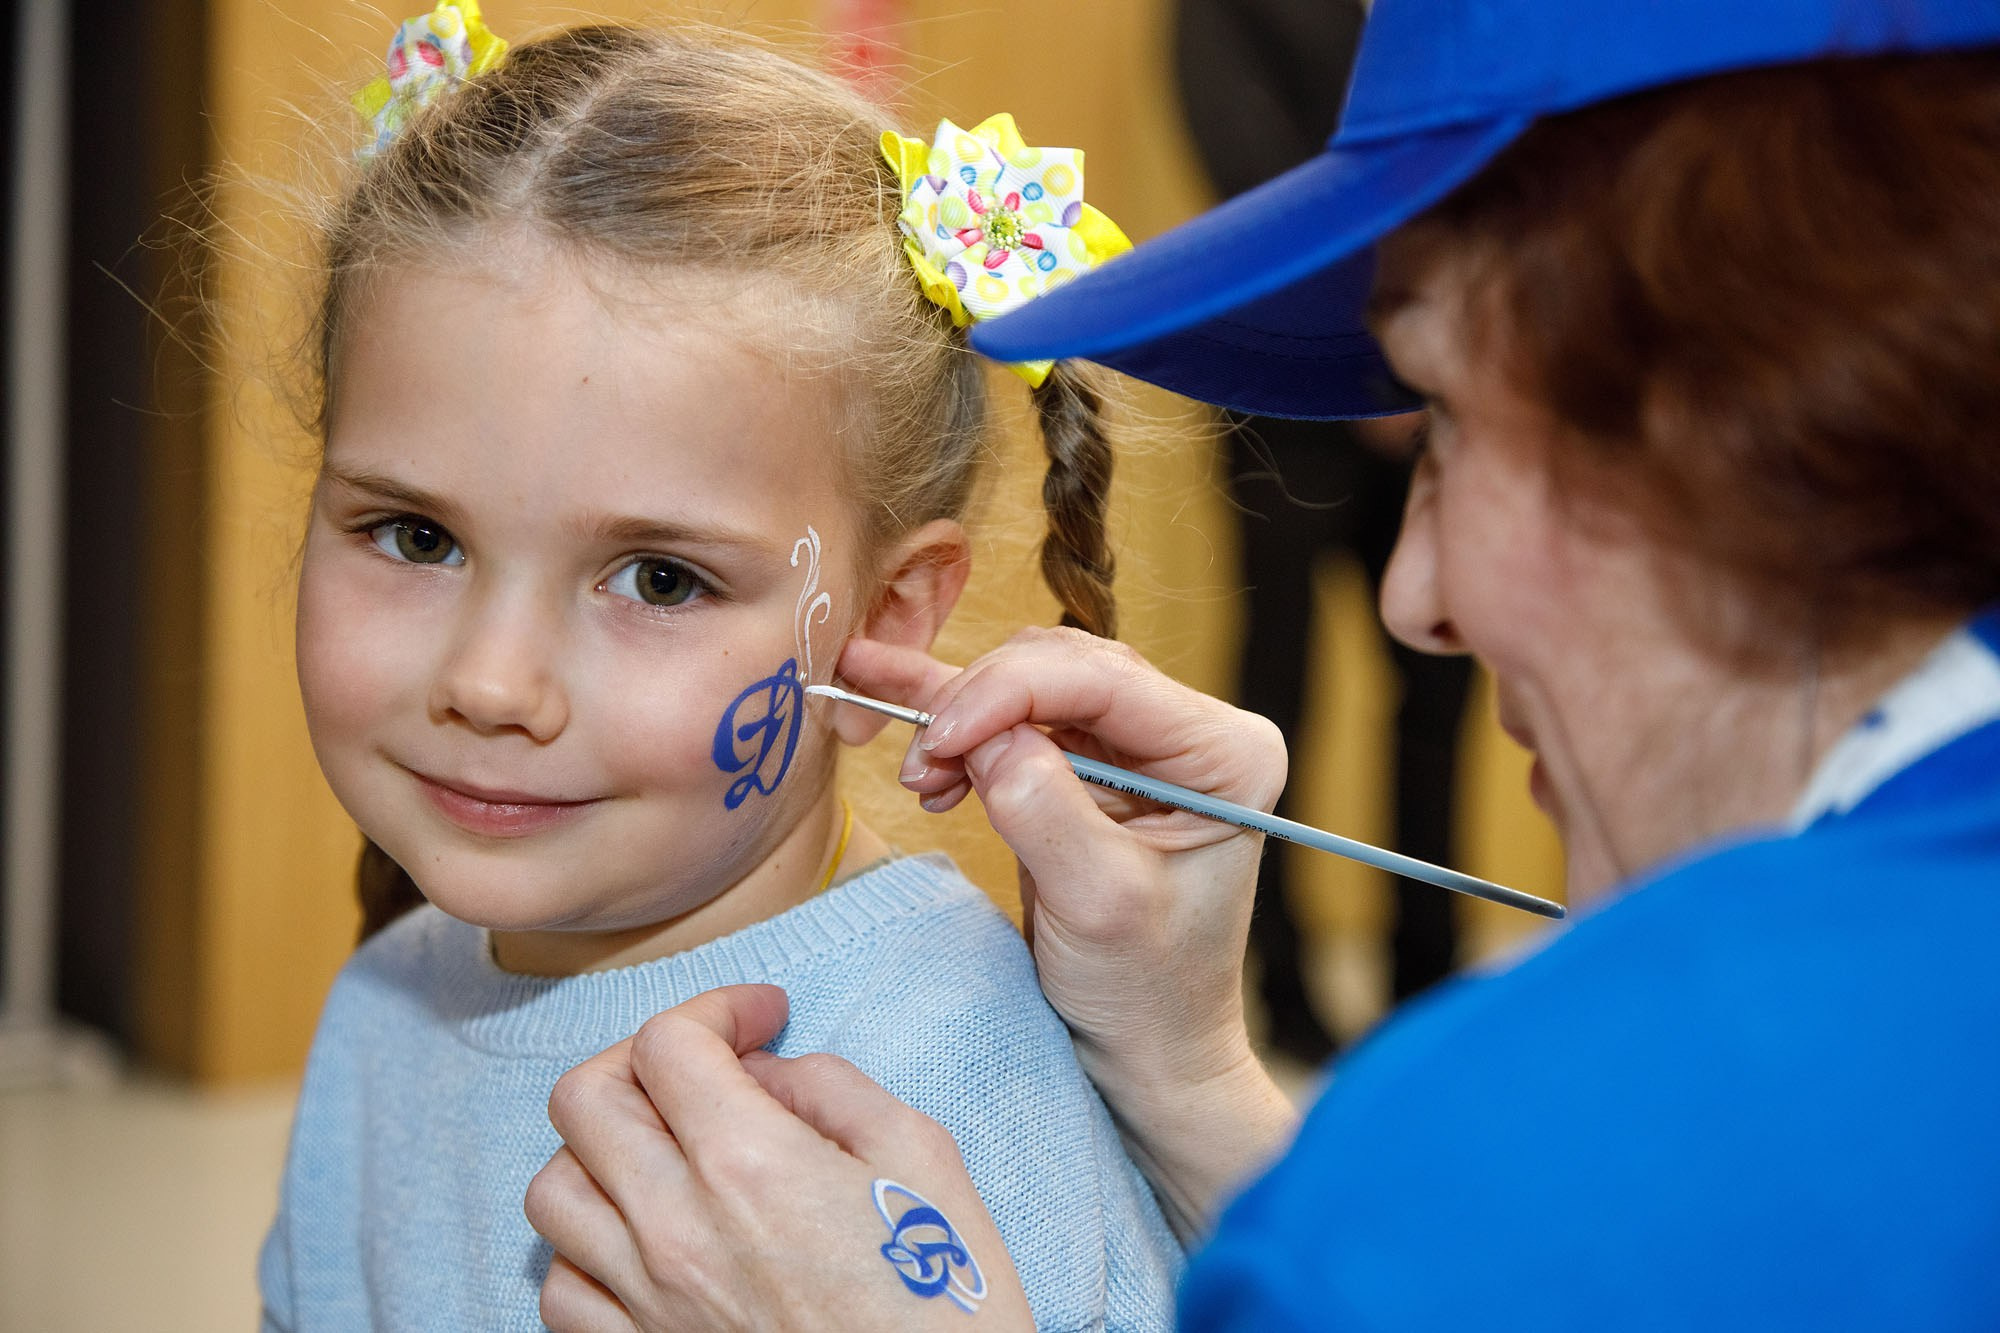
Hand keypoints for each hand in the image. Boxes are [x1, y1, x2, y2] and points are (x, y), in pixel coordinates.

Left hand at [525, 984, 1033, 1332]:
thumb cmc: (945, 1300)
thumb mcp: (921, 1157)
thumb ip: (834, 1088)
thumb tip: (768, 1072)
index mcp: (749, 1163)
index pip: (668, 1043)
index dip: (717, 1009)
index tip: (762, 1021)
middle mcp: (676, 1227)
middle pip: (583, 1100)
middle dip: (641, 1060)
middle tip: (703, 1067)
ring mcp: (647, 1300)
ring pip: (553, 1191)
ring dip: (601, 1151)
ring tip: (666, 1152)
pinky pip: (561, 1288)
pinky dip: (587, 1248)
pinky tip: (646, 1238)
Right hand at [837, 630, 1298, 1234]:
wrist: (1148, 1049)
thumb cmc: (1146, 990)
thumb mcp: (1097, 904)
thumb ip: (1044, 810)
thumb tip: (984, 738)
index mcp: (1225, 753)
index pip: (1105, 679)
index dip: (1008, 692)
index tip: (938, 737)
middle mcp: (1190, 732)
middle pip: (1064, 667)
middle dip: (979, 703)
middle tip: (921, 763)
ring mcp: (1141, 744)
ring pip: (1032, 683)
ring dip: (963, 716)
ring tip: (919, 776)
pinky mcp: (1095, 765)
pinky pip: (1019, 719)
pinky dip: (963, 731)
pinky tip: (912, 740)